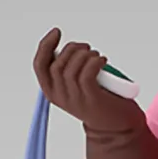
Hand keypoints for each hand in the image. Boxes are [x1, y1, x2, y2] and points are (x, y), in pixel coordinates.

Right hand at [33, 28, 157, 158]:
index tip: (57, 32)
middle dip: (72, 49)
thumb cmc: (99, 100)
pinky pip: (87, 73)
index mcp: (52, 91)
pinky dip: (95, 61)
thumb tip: (70, 49)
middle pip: (57, 63)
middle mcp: (60, 97)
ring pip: (72, 68)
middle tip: (87, 48)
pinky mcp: (91, 99)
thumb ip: (69, 69)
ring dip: (85, 55)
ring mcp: (75, 99)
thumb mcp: (78, 84)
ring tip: (96, 56)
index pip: (39, 65)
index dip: (45, 45)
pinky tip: (102, 61)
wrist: (118, 126)